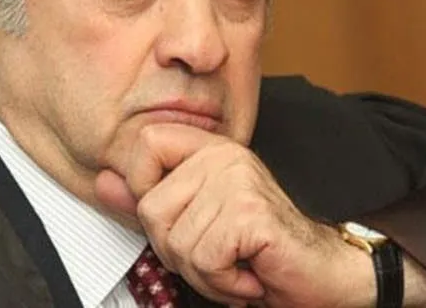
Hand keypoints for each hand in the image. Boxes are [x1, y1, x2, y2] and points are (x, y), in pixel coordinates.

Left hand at [95, 124, 377, 306]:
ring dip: (204, 272)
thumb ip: (149, 200)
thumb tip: (103, 181)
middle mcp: (224, 154)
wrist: (323, 277)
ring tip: (237, 264)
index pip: (145, 144)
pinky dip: (223, 281)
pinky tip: (249, 273)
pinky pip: (203, 258)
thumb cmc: (260, 252)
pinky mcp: (250, 211)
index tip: (180, 219)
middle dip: (177, 250)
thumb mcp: (195, 224)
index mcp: (208, 149)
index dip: (146, 190)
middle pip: (151, 208)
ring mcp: (238, 179)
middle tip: (218, 254)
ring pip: (176, 240)